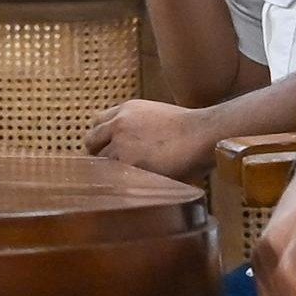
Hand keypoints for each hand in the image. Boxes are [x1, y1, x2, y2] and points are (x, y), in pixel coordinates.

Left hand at [83, 97, 223, 183]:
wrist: (203, 133)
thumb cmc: (190, 130)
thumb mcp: (156, 115)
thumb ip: (137, 126)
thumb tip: (128, 145)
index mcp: (126, 109)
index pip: (97, 123)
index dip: (102, 139)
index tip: (108, 150)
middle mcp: (119, 123)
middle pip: (91, 141)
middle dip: (99, 155)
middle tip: (112, 169)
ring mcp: (122, 142)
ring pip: (100, 161)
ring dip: (110, 171)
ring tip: (126, 180)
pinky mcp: (129, 161)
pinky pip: (113, 175)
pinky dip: (120, 182)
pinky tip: (131, 186)